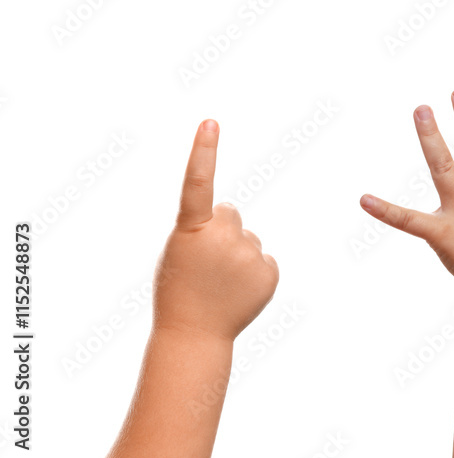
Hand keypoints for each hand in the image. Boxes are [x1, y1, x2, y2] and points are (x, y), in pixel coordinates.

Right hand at [153, 120, 279, 341]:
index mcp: (192, 230)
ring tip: (220, 283)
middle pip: (232, 212)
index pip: (198, 183)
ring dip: (237, 253)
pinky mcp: (269, 271)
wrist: (194, 335)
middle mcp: (224, 236)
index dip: (203, 152)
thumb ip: (204, 228)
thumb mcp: (181, 251)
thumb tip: (236, 222)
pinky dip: (253, 272)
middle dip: (221, 229)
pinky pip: (263, 259)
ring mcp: (250, 254)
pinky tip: (238, 291)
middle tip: (206, 261)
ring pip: (247, 238)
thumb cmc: (179, 290)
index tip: (210, 122)